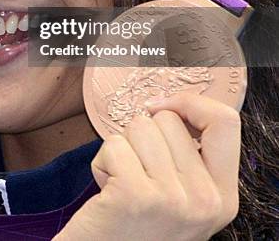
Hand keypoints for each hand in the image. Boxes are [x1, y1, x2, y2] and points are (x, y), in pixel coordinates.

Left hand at [54, 93, 240, 240]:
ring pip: (140, 127)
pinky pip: (114, 145)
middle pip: (170, 120)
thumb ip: (189, 157)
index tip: (162, 108)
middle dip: (144, 137)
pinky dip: (101, 163)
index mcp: (223, 198)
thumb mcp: (181, 196)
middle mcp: (205, 201)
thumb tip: (170, 105)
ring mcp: (172, 199)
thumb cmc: (136, 225)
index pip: (226, 123)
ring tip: (122, 185)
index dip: (191, 104)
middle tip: (137, 176)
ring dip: (121, 150)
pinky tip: (106, 193)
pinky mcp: (135, 195)